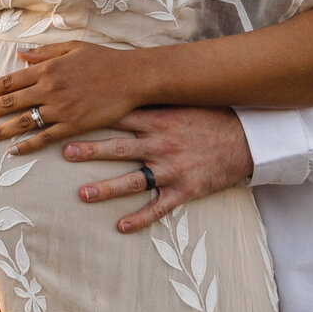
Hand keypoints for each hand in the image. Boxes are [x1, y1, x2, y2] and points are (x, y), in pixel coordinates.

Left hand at [0, 42, 147, 155]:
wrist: (133, 77)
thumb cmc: (104, 60)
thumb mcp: (72, 47)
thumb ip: (43, 52)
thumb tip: (19, 53)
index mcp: (48, 68)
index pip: (9, 80)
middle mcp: (50, 88)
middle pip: (9, 102)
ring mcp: (61, 108)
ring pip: (23, 121)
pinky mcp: (74, 124)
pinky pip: (45, 137)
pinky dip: (28, 145)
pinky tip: (13, 151)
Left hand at [63, 107, 255, 232]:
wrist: (246, 141)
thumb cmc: (211, 119)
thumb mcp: (183, 103)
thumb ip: (155, 99)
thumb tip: (126, 85)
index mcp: (160, 120)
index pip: (121, 116)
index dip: (94, 116)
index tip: (70, 115)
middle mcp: (162, 144)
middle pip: (120, 148)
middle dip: (92, 150)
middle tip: (66, 152)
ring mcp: (172, 169)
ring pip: (133, 180)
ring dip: (106, 188)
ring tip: (83, 194)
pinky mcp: (184, 190)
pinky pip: (159, 207)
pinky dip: (140, 219)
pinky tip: (121, 227)